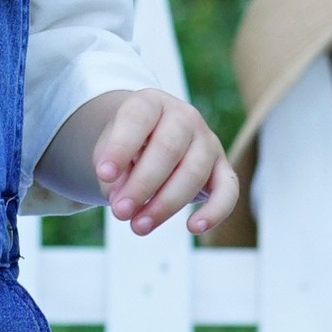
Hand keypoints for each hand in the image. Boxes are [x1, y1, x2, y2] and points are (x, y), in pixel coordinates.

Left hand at [94, 89, 238, 238]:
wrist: (151, 143)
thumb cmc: (127, 148)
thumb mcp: (111, 152)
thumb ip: (114, 174)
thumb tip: (122, 199)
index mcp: (152, 103)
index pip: (137, 119)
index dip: (120, 147)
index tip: (104, 175)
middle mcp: (185, 117)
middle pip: (168, 149)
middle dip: (142, 185)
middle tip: (120, 212)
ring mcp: (208, 142)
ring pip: (194, 173)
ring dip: (165, 204)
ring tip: (138, 226)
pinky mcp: (223, 169)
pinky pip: (227, 191)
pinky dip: (214, 211)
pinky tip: (193, 227)